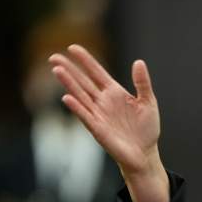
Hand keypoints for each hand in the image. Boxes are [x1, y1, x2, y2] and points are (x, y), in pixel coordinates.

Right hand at [49, 45, 169, 201]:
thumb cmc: (146, 128)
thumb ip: (142, 83)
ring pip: (80, 96)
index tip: (72, 47)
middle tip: (53, 57)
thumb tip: (138, 61)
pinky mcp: (98, 129)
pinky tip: (67, 97)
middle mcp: (103, 102)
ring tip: (57, 70)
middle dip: (69, 69)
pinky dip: (76, 107)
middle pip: (83, 82)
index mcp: (115, 93)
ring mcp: (98, 115)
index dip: (86, 61)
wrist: (145, 153)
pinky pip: (85, 116)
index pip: (97, 73)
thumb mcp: (148, 102)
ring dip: (69, 84)